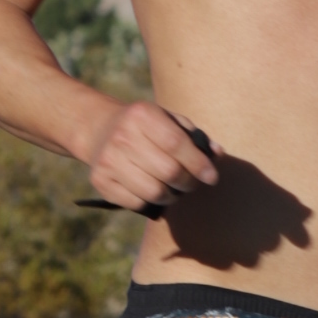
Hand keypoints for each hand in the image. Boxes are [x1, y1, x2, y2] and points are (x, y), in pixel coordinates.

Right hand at [81, 98, 219, 212]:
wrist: (100, 129)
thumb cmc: (146, 126)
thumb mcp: (169, 120)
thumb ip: (194, 136)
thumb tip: (217, 154)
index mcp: (142, 114)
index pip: (176, 144)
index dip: (198, 164)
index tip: (211, 177)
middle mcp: (122, 135)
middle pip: (168, 172)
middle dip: (188, 183)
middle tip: (192, 183)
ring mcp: (108, 159)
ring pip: (154, 192)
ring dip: (171, 196)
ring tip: (174, 189)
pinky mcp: (100, 180)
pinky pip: (136, 203)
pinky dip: (150, 202)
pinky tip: (152, 191)